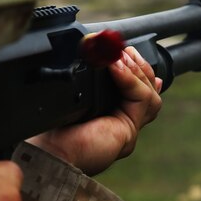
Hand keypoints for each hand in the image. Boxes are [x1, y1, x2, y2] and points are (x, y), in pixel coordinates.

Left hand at [28, 45, 162, 175]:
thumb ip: (88, 79)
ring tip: (120, 56)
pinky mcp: (128, 131)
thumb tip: (96, 51)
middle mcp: (122, 125)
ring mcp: (128, 129)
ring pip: (149, 95)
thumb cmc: (53, 129)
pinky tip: (116, 67)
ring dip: (136, 71)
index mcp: (110, 117)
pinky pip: (141, 99)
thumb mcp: (73, 96)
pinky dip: (131, 80)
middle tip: (124, 50)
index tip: (128, 52)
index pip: (136, 93)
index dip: (138, 72)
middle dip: (139, 66)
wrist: (50, 151)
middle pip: (148, 91)